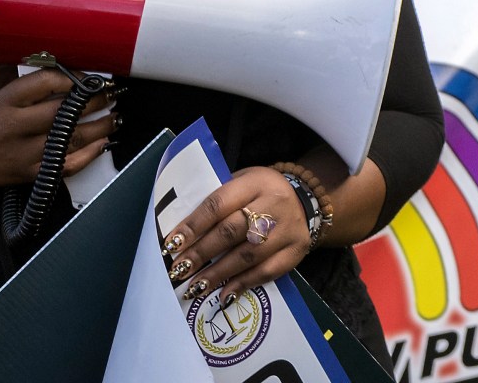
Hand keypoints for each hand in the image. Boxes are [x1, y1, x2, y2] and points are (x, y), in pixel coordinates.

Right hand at [0, 67, 117, 188]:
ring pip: (72, 138)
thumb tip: (30, 46)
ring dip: (101, 126)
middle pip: (66, 110)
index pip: (46, 82)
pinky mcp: (29, 174)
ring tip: (115, 116)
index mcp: (3, 102)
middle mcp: (14, 127)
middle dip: (96, 100)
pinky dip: (90, 154)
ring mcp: (23, 153)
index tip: (89, 77)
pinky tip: (103, 143)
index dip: (73, 77)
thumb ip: (5, 72)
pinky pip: (66, 165)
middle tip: (112, 93)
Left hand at [161, 166, 311, 311]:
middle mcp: (275, 203)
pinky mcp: (297, 249)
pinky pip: (268, 271)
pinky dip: (244, 284)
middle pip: (233, 231)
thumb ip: (216, 205)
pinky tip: (224, 295)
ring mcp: (289, 228)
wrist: (306, 197)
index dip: (194, 226)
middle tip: (179, 269)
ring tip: (195, 287)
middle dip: (202, 252)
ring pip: (249, 254)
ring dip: (219, 273)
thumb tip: (180, 238)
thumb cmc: (259, 193)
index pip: (219, 203)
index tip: (171, 245)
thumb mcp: (240, 184)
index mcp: (256, 183)